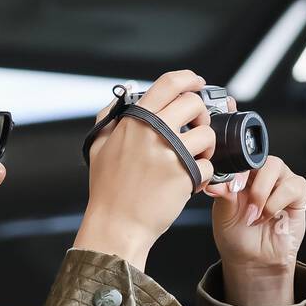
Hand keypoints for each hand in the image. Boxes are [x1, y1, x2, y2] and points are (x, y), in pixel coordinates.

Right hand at [75, 69, 217, 267]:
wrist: (116, 226)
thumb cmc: (107, 191)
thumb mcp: (98, 147)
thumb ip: (109, 118)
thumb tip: (122, 96)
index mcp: (134, 120)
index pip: (168, 84)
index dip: (189, 79)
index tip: (197, 83)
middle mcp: (153, 132)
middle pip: (193, 103)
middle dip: (201, 113)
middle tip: (197, 126)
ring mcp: (170, 154)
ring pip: (207, 134)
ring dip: (207, 144)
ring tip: (197, 156)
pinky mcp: (184, 176)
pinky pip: (208, 165)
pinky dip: (204, 173)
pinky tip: (192, 180)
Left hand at [199, 97, 305, 272]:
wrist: (251, 260)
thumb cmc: (235, 234)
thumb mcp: (221, 212)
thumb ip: (222, 192)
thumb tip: (215, 181)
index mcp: (241, 170)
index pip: (241, 142)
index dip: (237, 124)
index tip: (228, 107)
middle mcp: (261, 171)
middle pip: (260, 153)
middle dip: (249, 170)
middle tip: (237, 191)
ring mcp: (281, 180)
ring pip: (274, 167)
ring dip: (261, 192)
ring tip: (252, 214)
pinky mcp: (297, 194)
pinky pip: (290, 186)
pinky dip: (275, 202)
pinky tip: (266, 216)